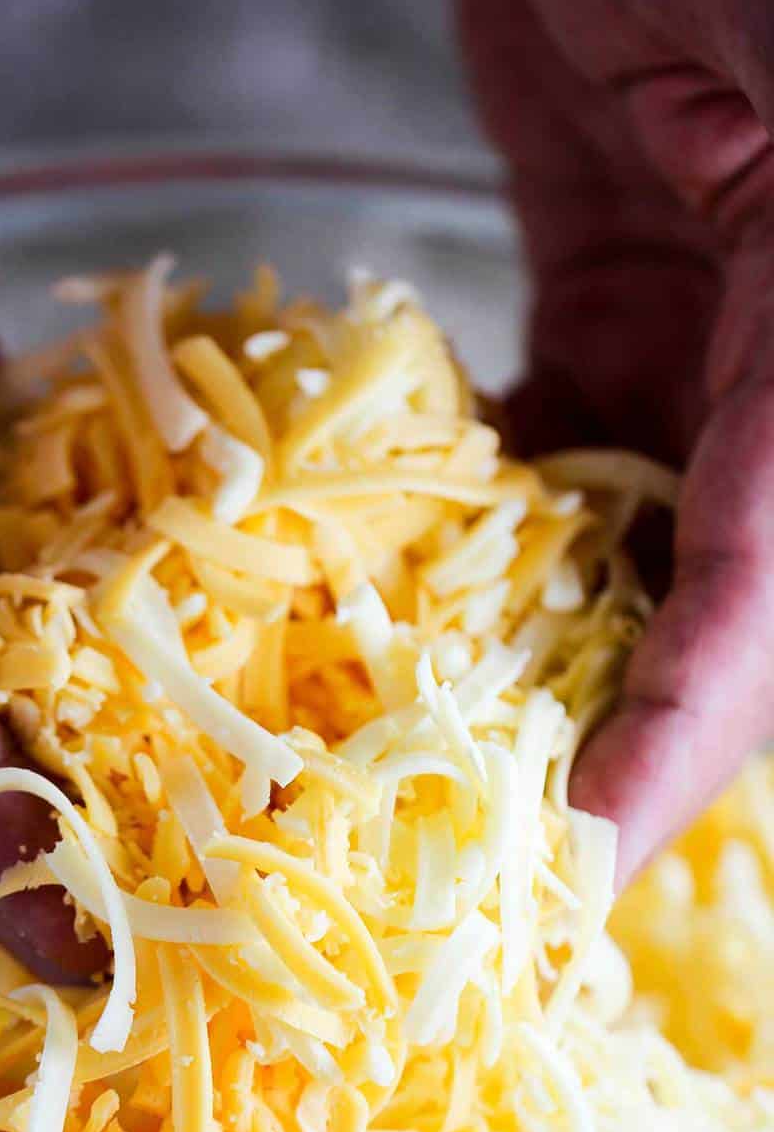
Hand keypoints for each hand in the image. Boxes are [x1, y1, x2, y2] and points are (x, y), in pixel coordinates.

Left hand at [459, 0, 773, 883]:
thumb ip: (773, 268)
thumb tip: (752, 553)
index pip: (761, 615)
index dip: (674, 752)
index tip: (572, 863)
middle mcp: (770, 399)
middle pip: (697, 626)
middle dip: (592, 747)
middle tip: (465, 856)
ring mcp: (686, 364)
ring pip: (615, 559)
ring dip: (519, 655)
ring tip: (401, 751)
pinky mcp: (609, 322)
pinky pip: (544, 465)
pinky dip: (475, 534)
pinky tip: (395, 582)